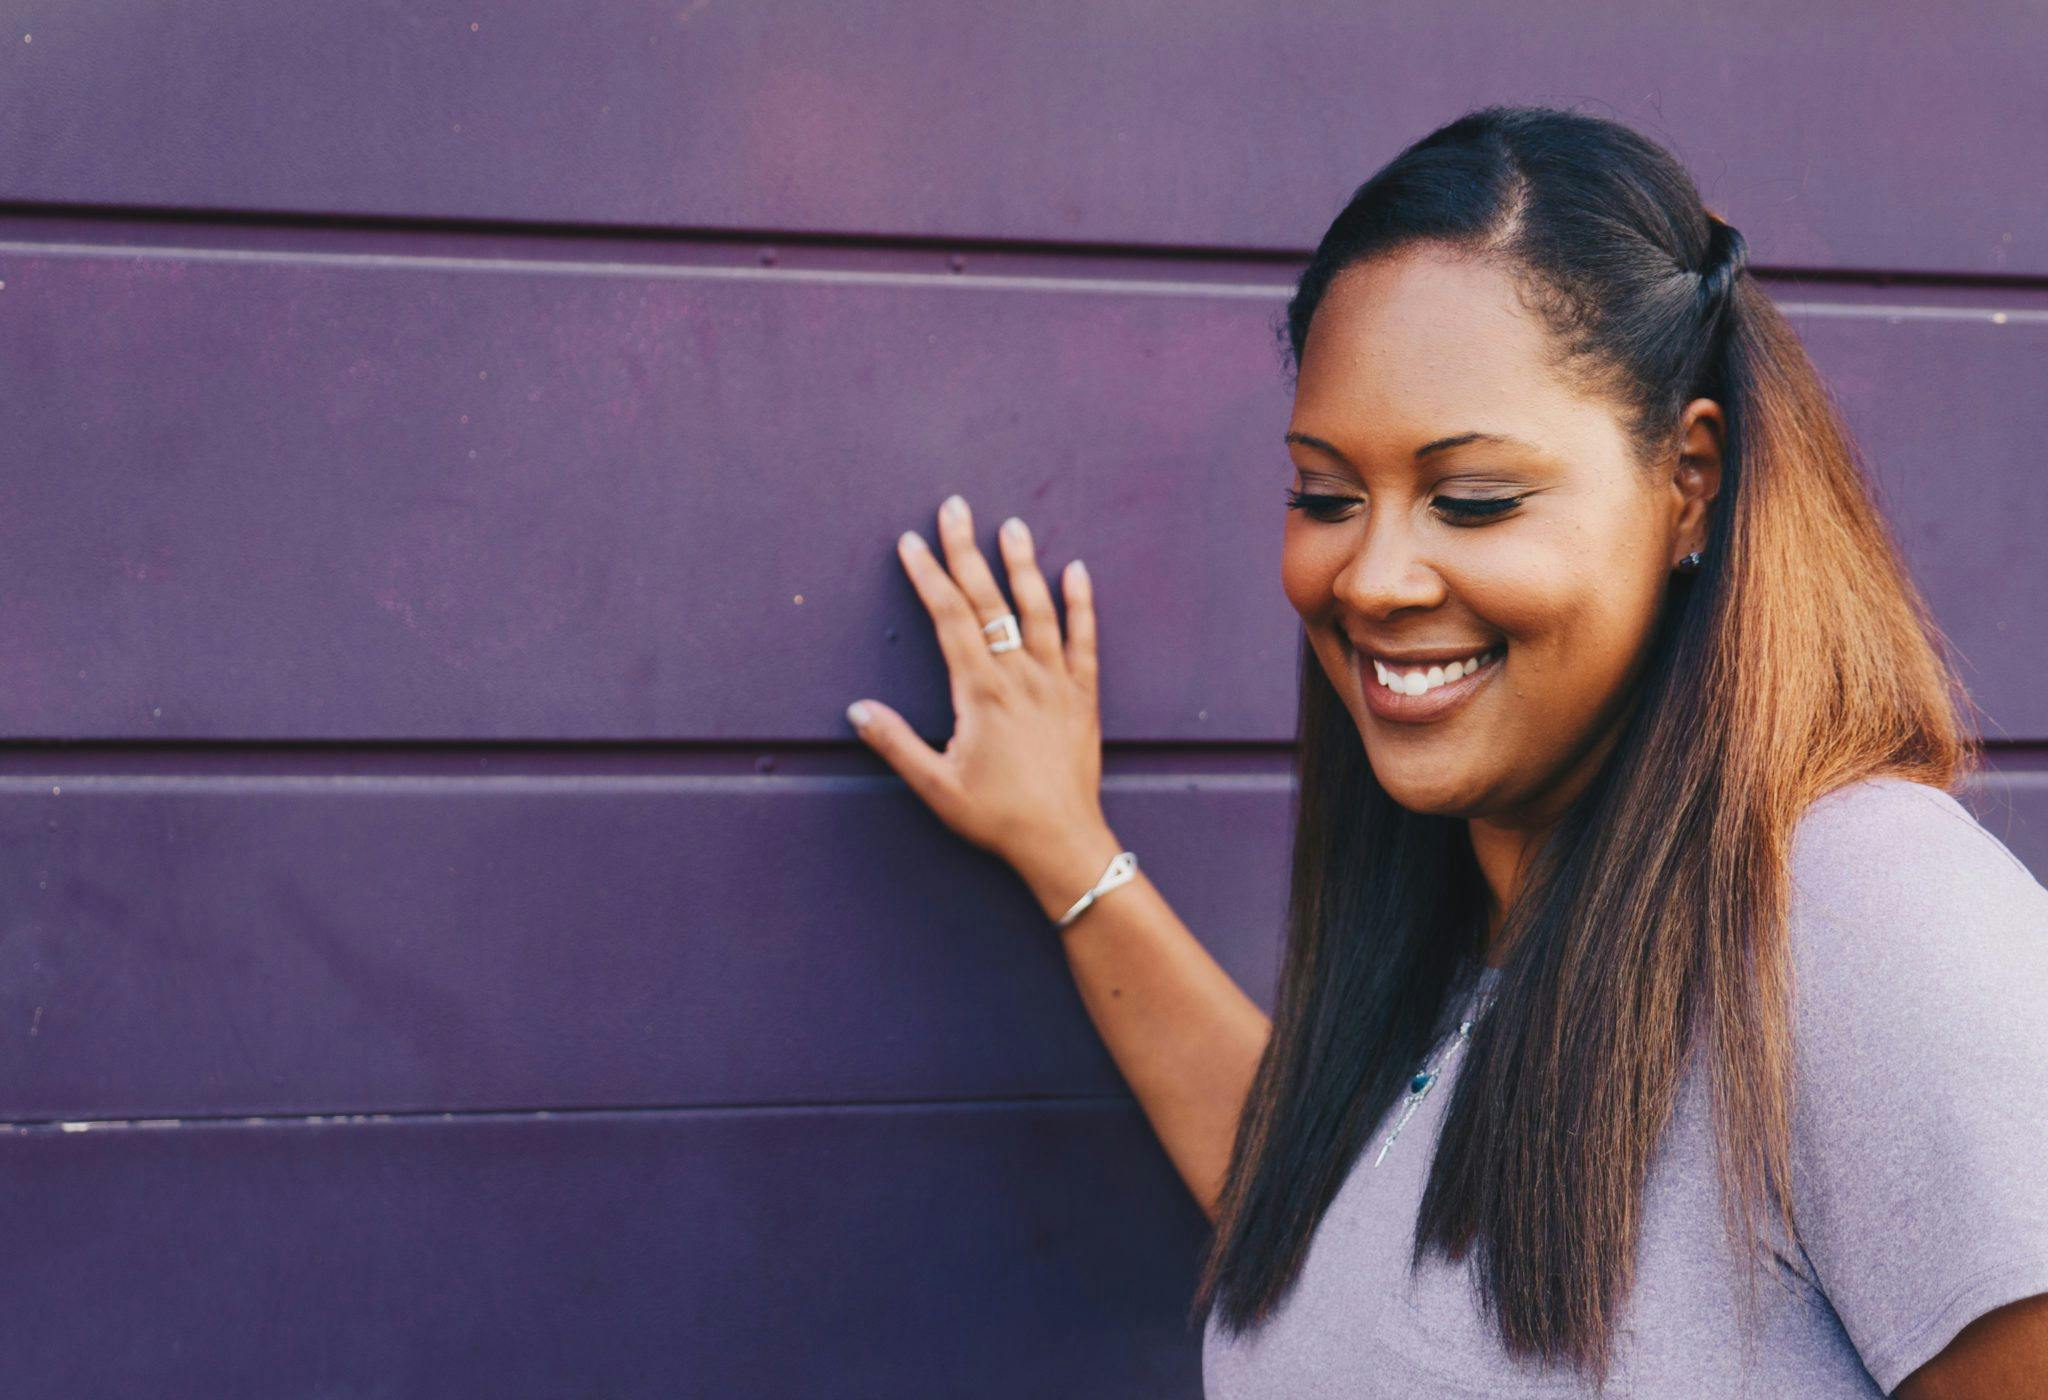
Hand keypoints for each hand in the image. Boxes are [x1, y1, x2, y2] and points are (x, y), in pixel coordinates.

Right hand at [846, 495, 1112, 881]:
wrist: (1061, 840)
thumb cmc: (996, 817)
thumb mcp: (935, 786)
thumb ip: (896, 744)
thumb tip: (858, 709)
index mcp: (980, 691)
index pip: (949, 618)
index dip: (928, 576)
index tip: (911, 542)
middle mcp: (1019, 676)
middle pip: (989, 600)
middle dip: (967, 550)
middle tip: (954, 507)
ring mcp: (1056, 682)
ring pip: (1038, 610)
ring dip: (1022, 564)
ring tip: (1011, 525)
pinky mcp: (1084, 696)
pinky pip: (1085, 640)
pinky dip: (1081, 603)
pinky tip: (1075, 571)